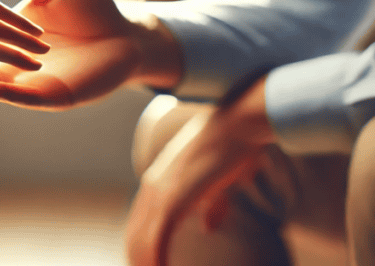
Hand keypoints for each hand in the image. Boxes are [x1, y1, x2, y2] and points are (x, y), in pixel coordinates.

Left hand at [125, 78, 274, 265]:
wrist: (239, 123)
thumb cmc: (235, 146)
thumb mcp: (222, 181)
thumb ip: (213, 204)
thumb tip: (207, 227)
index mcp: (162, 180)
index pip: (141, 222)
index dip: (142, 247)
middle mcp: (155, 184)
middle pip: (135, 234)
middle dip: (139, 258)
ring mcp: (162, 189)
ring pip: (142, 238)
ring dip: (146, 262)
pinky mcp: (175, 196)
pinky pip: (159, 235)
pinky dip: (157, 256)